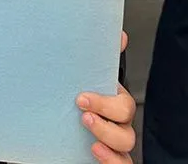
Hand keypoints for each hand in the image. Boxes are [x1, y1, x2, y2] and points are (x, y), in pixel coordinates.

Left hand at [77, 31, 135, 162]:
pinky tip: (96, 151)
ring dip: (107, 134)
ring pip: (126, 143)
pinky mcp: (111, 160)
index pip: (122, 103)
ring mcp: (116, 144)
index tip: (81, 98)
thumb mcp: (86, 81)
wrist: (61, 137)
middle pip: (126, 121)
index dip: (106, 101)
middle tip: (82, 109)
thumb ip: (99, 60)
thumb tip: (119, 35)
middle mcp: (118, 125)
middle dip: (106, 114)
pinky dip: (112, 159)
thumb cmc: (80, 106)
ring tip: (87, 126)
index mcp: (114, 105)